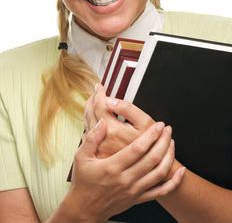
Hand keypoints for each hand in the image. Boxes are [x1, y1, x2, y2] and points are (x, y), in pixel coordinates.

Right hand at [63, 118, 184, 221]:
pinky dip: (174, 182)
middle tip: (167, 129)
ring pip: (159, 173)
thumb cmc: (84, 182)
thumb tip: (102, 123)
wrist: (85, 209)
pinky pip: (161, 192)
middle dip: (163, 141)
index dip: (150, 136)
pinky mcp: (138, 198)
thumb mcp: (81, 157)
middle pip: (152, 159)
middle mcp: (126, 179)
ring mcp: (134, 190)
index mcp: (113, 167)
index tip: (158, 125)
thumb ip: (92, 138)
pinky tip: (180, 172)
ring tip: (172, 142)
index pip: (137, 149)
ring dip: (169, 156)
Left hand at [84, 84, 154, 156]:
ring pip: (88, 124)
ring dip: (89, 110)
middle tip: (95, 91)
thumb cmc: (151, 144)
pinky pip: (89, 135)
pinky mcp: (99, 154)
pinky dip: (90, 122)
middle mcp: (102, 140)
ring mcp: (99, 149)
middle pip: (90, 113)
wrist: (151, 170)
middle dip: (92, 100)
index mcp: (112, 130)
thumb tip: (109, 100)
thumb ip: (127, 109)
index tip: (100, 85)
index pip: (99, 105)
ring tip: (93, 101)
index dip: (99, 93)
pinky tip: (94, 119)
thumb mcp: (144, 122)